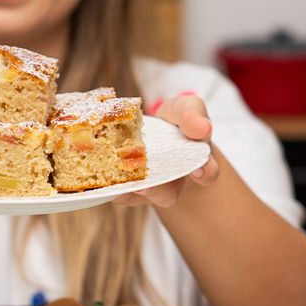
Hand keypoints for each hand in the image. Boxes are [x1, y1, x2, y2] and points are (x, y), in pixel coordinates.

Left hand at [114, 94, 220, 208]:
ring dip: (126, 191)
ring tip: (116, 185)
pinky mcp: (125, 185)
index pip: (207, 173)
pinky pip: (117, 192)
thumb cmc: (176, 119)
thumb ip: (193, 115)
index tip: (200, 171)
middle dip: (157, 191)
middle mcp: (173, 181)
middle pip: (168, 194)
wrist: (154, 128)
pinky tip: (98, 179)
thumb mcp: (187, 108)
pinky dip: (107, 187)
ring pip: (139, 197)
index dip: (205, 173)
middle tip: (146, 187)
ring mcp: (148, 186)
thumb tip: (202, 127)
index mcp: (196, 163)